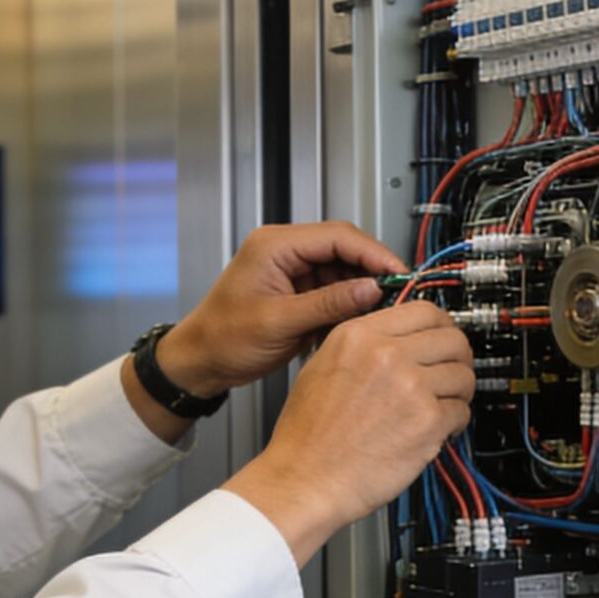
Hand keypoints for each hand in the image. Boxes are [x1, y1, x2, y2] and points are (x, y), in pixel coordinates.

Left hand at [157, 222, 408, 398]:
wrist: (200, 361)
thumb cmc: (222, 338)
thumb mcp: (280, 322)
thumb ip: (329, 303)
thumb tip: (371, 289)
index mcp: (274, 246)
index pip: (338, 236)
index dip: (373, 253)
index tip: (398, 272)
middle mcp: (283, 251)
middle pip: (344, 249)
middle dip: (372, 271)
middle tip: (397, 292)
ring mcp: (290, 270)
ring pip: (342, 269)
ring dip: (361, 289)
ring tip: (379, 311)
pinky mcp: (296, 290)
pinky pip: (332, 289)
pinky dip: (348, 303)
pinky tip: (358, 319)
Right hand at [223, 302, 473, 564]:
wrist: (304, 480)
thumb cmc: (306, 437)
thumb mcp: (321, 368)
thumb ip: (363, 346)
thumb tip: (400, 340)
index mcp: (358, 336)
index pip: (424, 310)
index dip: (442, 326)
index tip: (443, 339)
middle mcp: (386, 354)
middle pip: (453, 338)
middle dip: (459, 358)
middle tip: (453, 374)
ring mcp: (410, 386)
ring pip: (463, 375)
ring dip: (459, 393)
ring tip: (443, 408)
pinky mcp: (427, 421)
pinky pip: (461, 411)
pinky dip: (454, 424)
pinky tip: (436, 432)